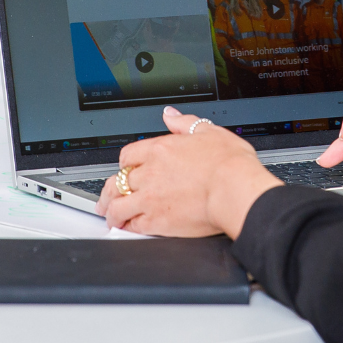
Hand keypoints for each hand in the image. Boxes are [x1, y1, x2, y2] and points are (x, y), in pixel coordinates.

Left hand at [97, 106, 281, 236]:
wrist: (235, 189)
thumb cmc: (228, 163)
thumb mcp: (209, 131)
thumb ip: (185, 123)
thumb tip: (170, 115)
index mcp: (160, 150)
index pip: (128, 156)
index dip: (124, 164)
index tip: (125, 170)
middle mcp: (150, 173)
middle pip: (118, 181)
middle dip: (110, 190)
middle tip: (106, 197)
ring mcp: (151, 199)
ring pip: (118, 205)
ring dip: (111, 211)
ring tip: (110, 216)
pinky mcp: (157, 221)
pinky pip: (132, 225)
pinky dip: (126, 226)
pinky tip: (126, 227)